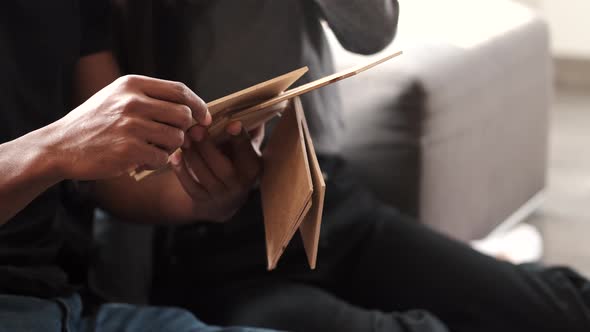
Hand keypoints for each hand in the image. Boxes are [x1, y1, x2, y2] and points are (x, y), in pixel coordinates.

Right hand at [48, 75, 210, 179]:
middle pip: (183, 114)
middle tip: (171, 138)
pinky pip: (163, 158)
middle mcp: (132, 102)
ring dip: (171, 148)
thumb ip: (149, 97)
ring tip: (153, 148)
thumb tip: (190, 107)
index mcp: (132, 85)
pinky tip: (142, 160)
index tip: (204, 117)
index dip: (198, 104)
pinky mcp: (129, 150)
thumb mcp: (117, 97)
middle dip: (184, 129)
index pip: (179, 90)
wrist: (61, 146)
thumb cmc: (95, 123)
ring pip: (177, 138)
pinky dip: (158, 162)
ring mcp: (131, 126)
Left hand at [170, 121, 261, 221]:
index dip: (240, 139)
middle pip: (224, 168)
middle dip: (208, 147)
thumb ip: (249, 128)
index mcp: (253, 167)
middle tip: (195, 129)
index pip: (248, 152)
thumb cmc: (236, 162)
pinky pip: (190, 187)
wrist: (225, 200)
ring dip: (192, 156)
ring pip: (205, 176)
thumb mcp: (247, 148)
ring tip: (183, 138)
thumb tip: (253, 103)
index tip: (232, 123)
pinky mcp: (203, 201)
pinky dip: (181, 171)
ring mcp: (221, 195)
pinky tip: (174, 156)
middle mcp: (240, 185)